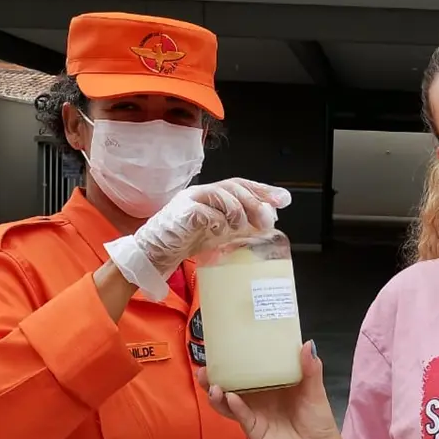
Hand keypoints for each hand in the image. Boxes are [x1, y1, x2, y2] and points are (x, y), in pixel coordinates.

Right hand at [104, 178, 291, 299]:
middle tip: (267, 220)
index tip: (283, 200)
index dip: (263, 190)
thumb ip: (241, 225)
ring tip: (240, 227)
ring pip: (222, 194)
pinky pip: (205, 212)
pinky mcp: (181, 214)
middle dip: (255, 201)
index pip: (242, 185)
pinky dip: (217, 221)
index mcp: (212, 195)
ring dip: (238, 211)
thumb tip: (269, 221)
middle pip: (234, 186)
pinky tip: (220, 232)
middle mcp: (201, 193)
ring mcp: (190, 201)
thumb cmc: (186, 242)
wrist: (155, 253)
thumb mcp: (220, 233)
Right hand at [197, 341, 342, 438]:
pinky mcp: (253, 429)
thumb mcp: (314, 390)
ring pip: (227, 402)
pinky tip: (231, 398)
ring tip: (212, 384)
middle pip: (229, 384)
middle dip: (214, 376)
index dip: (231, 359)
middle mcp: (257, 397)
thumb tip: (308, 343)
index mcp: (269, 383)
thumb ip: (311, 369)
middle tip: (204, 367)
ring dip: (216, 393)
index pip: (246, 368)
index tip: (219, 346)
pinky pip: (241, 416)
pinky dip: (234, 407)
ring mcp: (253, 413)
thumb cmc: (317, 419)